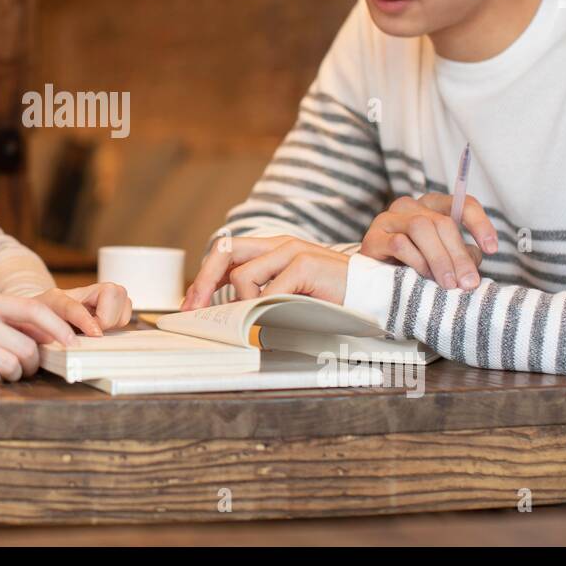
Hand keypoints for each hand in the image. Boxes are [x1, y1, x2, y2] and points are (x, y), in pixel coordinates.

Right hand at [0, 283, 133, 386]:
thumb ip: (12, 319)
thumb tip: (55, 333)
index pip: (34, 311)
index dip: (59, 329)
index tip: (73, 344)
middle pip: (27, 348)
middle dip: (33, 364)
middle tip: (26, 369)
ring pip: (10, 367)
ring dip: (13, 376)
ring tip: (2, 372)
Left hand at [182, 236, 348, 308]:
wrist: (374, 293)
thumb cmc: (332, 297)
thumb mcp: (289, 292)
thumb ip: (261, 293)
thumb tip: (225, 310)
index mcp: (272, 248)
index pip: (225, 253)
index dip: (204, 277)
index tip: (191, 303)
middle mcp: (279, 244)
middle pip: (224, 252)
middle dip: (203, 282)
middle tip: (194, 309)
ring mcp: (292, 251)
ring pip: (242, 276)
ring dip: (241, 304)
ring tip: (254, 321)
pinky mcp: (305, 264)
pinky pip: (269, 292)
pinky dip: (263, 310)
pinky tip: (270, 320)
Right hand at [360, 193, 496, 290]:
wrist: (373, 278)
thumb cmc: (413, 267)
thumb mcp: (444, 259)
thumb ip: (461, 257)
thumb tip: (472, 269)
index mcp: (433, 207)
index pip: (462, 204)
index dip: (480, 224)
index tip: (492, 249)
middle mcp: (410, 207)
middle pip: (443, 222)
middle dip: (459, 254)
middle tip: (468, 282)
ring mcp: (389, 219)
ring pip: (421, 227)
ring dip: (439, 259)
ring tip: (447, 283)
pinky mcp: (374, 237)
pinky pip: (399, 243)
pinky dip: (416, 261)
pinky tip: (421, 276)